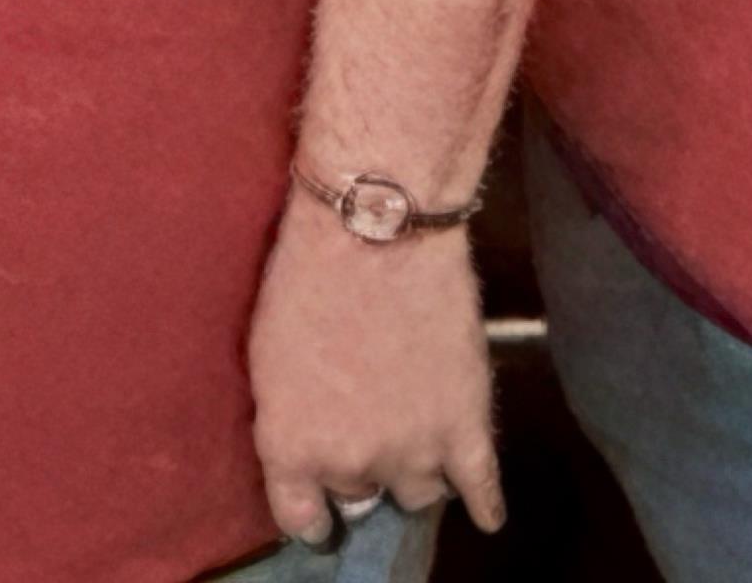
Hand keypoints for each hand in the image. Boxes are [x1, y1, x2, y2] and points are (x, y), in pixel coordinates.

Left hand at [247, 195, 503, 547]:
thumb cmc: (306, 278)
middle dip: (361, 466)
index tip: (320, 512)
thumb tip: (308, 457)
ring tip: (416, 435)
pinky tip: (485, 512)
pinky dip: (484, 502)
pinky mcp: (467, 428)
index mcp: (294, 448)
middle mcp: (353, 464)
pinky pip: (481, 488)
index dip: (312, 516)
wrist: (377, 229)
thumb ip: (289, 424)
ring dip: (415, 469)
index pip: (302, 521)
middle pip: (362, 495)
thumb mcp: (267, 360)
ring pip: (420, 493)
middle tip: (366, 423)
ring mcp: (415, 451)